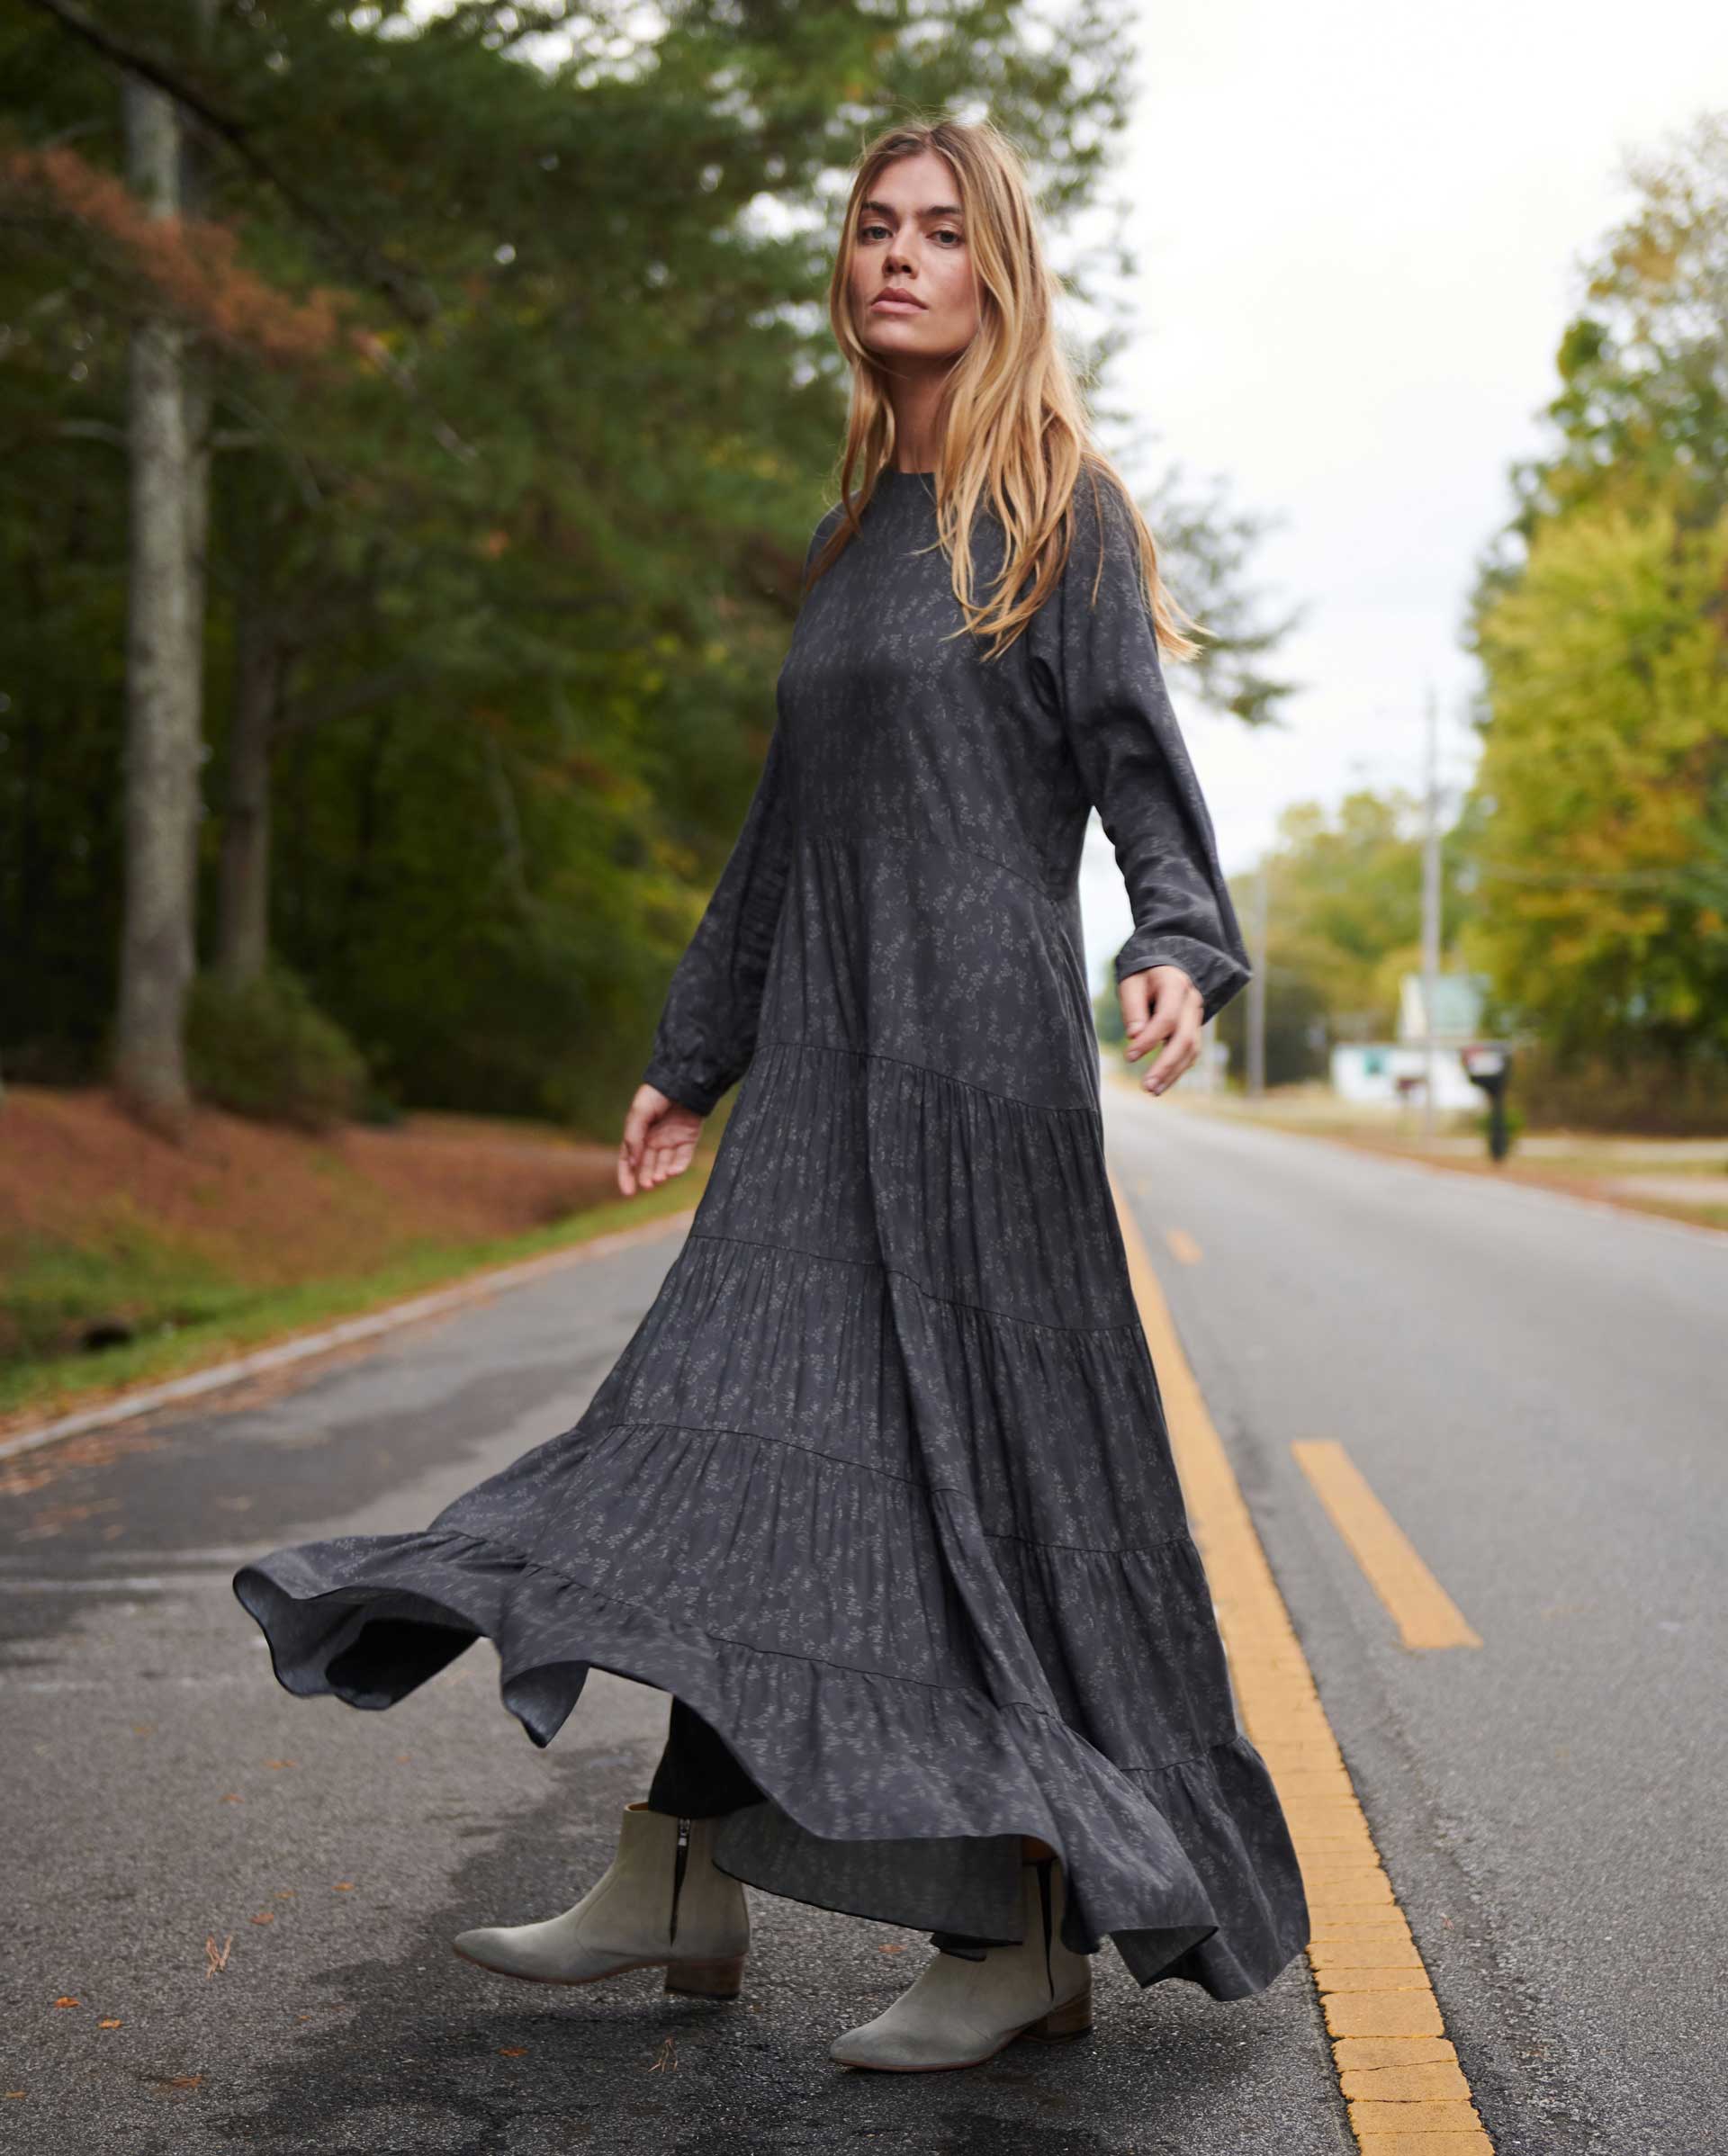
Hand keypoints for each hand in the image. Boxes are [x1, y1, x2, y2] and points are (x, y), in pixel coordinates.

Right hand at [617, 1083, 703, 1195]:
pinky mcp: (688, 1138)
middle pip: (647, 1164)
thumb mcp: (639, 1114)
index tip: (628, 1192)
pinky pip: (683, 1156)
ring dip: (661, 1173)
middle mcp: (654, 1138)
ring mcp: (671, 1139)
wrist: (682, 1080)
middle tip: (647, 1185)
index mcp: (638, 1133)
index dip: (626, 1176)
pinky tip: (673, 1172)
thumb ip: (633, 1138)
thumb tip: (631, 1163)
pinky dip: (678, 1166)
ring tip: (659, 1179)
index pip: (628, 1159)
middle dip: (646, 1176)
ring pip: (665, 1163)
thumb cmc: (656, 1094)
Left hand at [1120, 964, 1201, 1096]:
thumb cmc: (1141, 977)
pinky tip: (1162, 1083)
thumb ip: (1133, 1009)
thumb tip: (1135, 1037)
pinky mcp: (1194, 1029)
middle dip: (1166, 1065)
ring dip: (1173, 1073)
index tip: (1129, 1056)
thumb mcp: (1130, 984)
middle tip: (1146, 1086)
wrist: (1161, 969)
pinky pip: (1190, 1053)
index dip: (1149, 1040)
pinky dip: (1177, 1070)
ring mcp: (1196, 1016)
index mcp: (1175, 985)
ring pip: (1191, 1050)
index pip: (1167, 1018)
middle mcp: (1192, 1001)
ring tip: (1153, 1091)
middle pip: (1185, 1038)